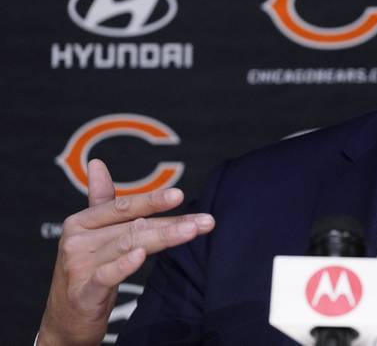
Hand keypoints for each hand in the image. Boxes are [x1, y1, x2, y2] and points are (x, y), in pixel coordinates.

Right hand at [37, 159, 214, 345]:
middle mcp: (77, 240)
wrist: (65, 320)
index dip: (153, 200)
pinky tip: (141, 256)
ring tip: (190, 231)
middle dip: (172, 222)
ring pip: (128, 246)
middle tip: (203, 220)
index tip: (180, 195)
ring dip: (163, 237)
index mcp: (82, 223)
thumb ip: (101, 201)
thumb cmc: (86, 272)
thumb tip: (97, 163)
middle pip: (132, 227)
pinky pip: (105, 275)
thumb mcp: (93, 236)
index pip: (124, 206)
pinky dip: (123, 265)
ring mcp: (78, 266)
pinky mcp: (82, 293)